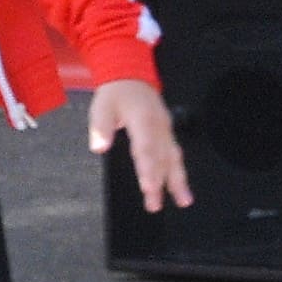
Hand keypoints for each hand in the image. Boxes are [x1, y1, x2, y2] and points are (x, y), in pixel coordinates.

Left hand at [86, 78, 190, 209]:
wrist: (131, 77)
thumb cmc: (117, 94)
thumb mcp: (102, 106)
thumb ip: (101, 127)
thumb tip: (99, 146)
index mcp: (143, 119)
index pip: (146, 148)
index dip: (148, 169)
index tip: (149, 187)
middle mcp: (159, 126)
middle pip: (161, 158)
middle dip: (160, 183)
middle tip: (155, 204)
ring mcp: (166, 130)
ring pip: (173, 157)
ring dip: (178, 181)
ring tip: (183, 201)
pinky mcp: (167, 134)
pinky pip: (175, 154)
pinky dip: (179, 172)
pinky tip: (181, 188)